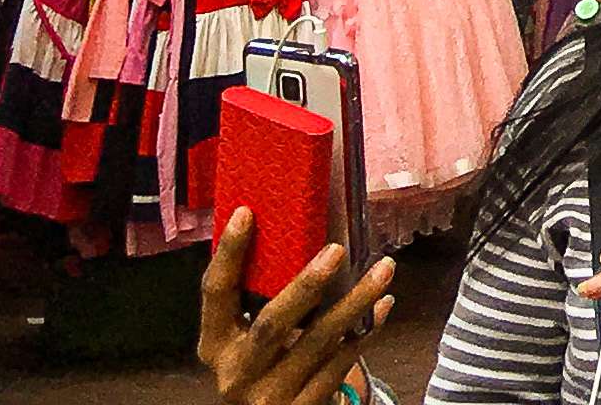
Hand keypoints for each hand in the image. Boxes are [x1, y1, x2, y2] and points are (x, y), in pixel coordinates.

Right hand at [198, 220, 395, 404]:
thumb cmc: (266, 364)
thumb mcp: (248, 338)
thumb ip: (262, 299)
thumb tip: (295, 227)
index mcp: (216, 346)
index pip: (216, 295)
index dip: (229, 255)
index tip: (246, 213)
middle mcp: (236, 374)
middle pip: (272, 325)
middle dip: (306, 286)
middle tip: (337, 250)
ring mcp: (270, 396)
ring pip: (319, 344)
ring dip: (356, 302)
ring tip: (384, 268)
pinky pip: (341, 364)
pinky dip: (365, 331)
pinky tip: (383, 304)